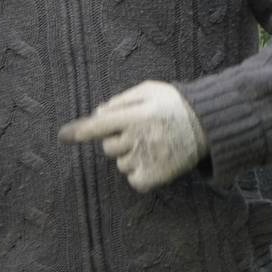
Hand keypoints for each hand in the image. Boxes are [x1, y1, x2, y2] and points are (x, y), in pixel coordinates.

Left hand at [60, 81, 205, 191]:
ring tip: (151, 145)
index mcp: (135, 116)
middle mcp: (139, 138)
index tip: (62, 136)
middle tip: (139, 132)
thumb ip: (121, 100)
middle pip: (108, 148)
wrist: (209, 123)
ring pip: (121, 164)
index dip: (78, 131)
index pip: (98, 126)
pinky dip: (138, 174)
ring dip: (130, 157)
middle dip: (117, 141)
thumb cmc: (175, 104)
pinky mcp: (157, 175)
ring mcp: (148, 158)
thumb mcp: (149, 90)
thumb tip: (97, 112)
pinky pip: (134, 180)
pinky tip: (152, 161)